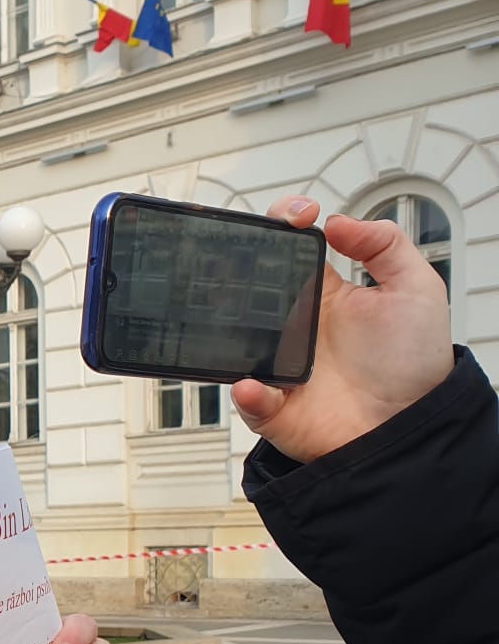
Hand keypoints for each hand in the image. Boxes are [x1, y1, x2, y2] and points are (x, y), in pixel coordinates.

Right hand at [231, 197, 452, 462]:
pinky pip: (245, 395)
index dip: (284, 223)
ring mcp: (276, 362)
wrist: (407, 427)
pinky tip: (255, 383)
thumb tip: (340, 221)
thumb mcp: (417, 290)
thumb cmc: (413, 365)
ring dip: (227, 325)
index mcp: (323, 294)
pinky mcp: (270, 402)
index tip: (298, 216)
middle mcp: (292, 325)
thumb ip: (387, 246)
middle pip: (247, 286)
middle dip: (233, 263)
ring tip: (236, 316)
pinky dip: (246, 391)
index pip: (289, 249)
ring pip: (233, 337)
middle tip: (239, 253)